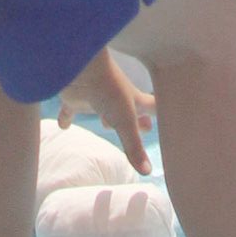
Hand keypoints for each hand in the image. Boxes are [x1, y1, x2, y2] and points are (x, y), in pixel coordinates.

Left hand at [58, 46, 154, 168]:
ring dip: (106, 117)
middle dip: (137, 119)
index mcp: (133, 100)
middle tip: (146, 127)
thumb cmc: (108, 89)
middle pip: (130, 109)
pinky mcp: (75, 98)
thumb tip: (147, 172)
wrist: (80, 64)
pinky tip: (63, 125)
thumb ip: (134, 147)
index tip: (172, 115)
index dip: (161, 112)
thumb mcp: (125, 121)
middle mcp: (116, 97)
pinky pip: (70, 109)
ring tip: (107, 125)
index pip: (152, 106)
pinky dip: (67, 117)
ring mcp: (95, 96)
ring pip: (103, 109)